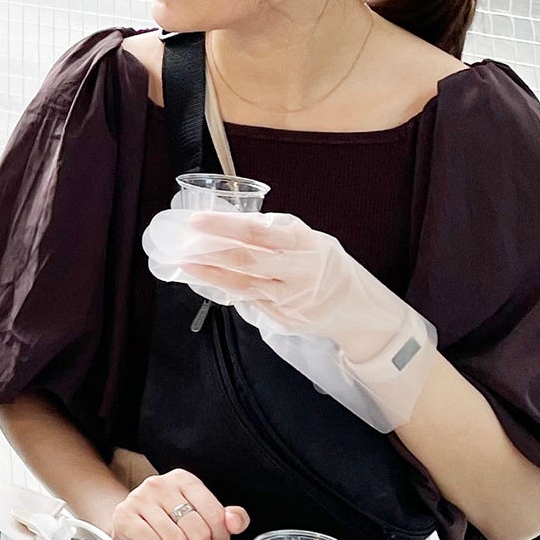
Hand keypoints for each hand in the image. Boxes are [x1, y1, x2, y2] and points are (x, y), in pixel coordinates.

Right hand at [108, 469, 247, 539]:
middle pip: (196, 529)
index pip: (214, 514)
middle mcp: (160, 484)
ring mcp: (140, 498)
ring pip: (175, 539)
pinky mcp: (124, 516)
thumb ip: (229, 517)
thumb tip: (234, 521)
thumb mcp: (201, 511)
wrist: (130, 517)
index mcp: (183, 479)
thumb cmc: (168, 516)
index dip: (220, 537)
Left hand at [143, 208, 435, 425]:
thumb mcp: (312, 241)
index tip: (197, 220)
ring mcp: (289, 298)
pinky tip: (206, 281)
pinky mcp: (282, 318)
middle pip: (244, 260)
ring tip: (185, 263)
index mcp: (304, 244)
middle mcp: (297, 271)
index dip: (225, 226)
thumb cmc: (328, 266)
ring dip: (209, 274)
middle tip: (181, 243)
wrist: (358, 310)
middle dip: (209, 251)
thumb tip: (235, 225)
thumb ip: (278, 234)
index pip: (258, 232)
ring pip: (241, 285)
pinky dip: (225, 289)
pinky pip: (248, 301)